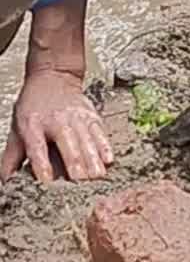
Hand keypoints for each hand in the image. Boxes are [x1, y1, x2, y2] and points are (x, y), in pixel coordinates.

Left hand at [1, 66, 113, 182]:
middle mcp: (56, 120)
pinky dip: (104, 146)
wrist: (53, 76)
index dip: (42, 165)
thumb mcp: (16, 129)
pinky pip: (99, 132)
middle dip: (75, 165)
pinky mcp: (90, 115)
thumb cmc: (33, 106)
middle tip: (80, 184)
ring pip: (86, 140)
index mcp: (32, 124)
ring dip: (92, 160)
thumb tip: (6, 182)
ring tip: (96, 178)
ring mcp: (76, 116)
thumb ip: (11, 158)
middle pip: (67, 144)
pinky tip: (108, 160)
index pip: (37, 147)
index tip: (47, 181)